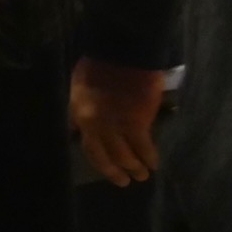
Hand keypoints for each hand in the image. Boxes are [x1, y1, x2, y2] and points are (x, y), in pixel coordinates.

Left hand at [70, 58, 164, 185]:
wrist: (124, 50)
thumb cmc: (103, 61)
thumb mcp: (80, 83)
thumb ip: (82, 105)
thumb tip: (79, 124)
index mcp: (77, 110)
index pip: (83, 142)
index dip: (95, 156)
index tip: (104, 164)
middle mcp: (91, 122)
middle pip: (100, 155)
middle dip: (111, 171)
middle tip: (123, 182)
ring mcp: (113, 125)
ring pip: (123, 156)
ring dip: (134, 168)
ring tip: (142, 175)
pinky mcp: (135, 124)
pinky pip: (143, 148)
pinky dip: (149, 158)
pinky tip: (154, 164)